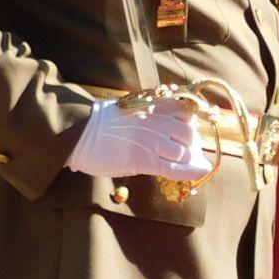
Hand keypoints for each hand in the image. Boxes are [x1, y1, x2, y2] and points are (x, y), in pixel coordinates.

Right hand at [66, 96, 212, 181]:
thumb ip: (148, 111)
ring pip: (183, 152)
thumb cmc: (99, 121)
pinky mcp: (143, 160)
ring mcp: (151, 141)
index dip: (191, 123)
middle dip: (192, 144)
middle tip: (190, 151)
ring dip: (188, 159)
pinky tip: (198, 172)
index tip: (191, 130)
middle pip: (188, 133)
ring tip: (191, 163)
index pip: (185, 112)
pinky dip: (188, 171)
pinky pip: (173, 168)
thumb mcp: (128, 108)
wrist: (80, 132)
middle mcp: (156, 121)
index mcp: (152, 106)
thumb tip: (163, 118)